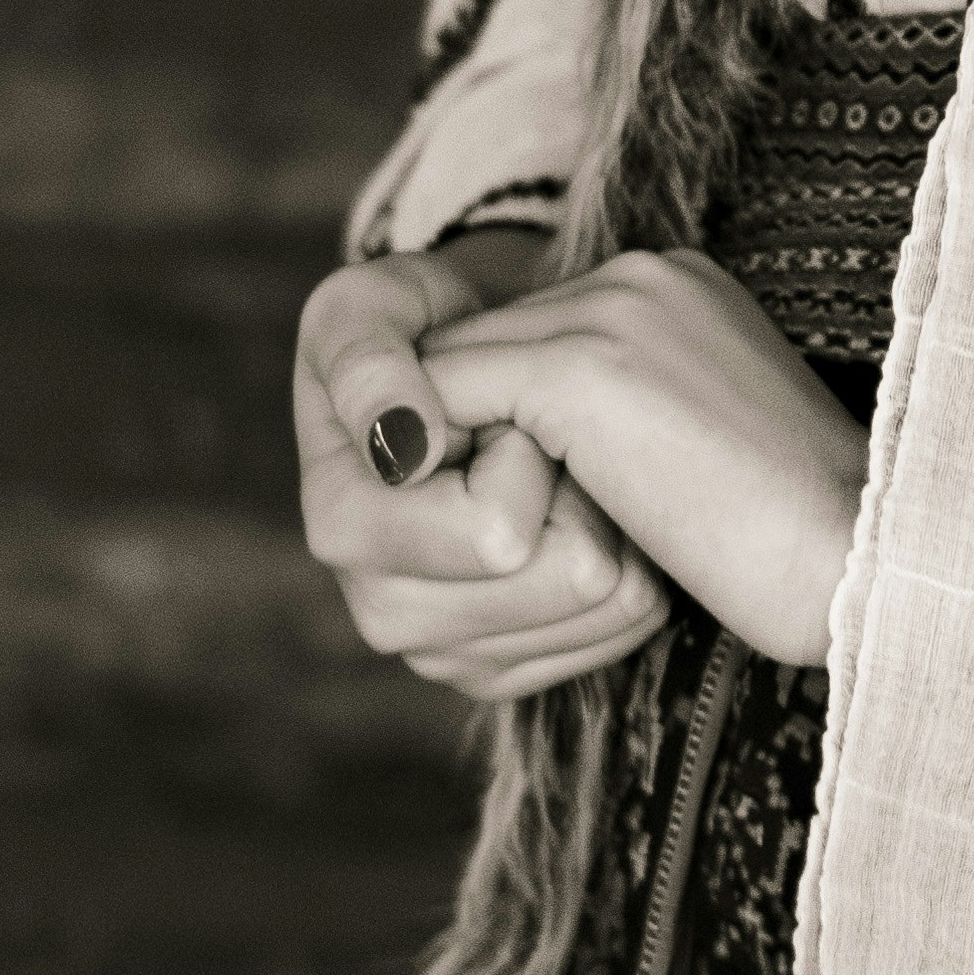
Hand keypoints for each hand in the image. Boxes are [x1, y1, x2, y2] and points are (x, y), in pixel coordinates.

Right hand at [297, 246, 670, 706]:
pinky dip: (630, 563)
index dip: (521, 446)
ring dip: (609, 520)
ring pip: (609, 608)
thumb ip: (367, 358)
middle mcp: (385, 611)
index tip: (493, 406)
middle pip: (566, 583)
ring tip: (558, 471)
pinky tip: (582, 516)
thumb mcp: (373, 305)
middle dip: (576, 487)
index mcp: (344, 528)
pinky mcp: (509, 669)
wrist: (474, 368)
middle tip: (539, 438)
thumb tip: (405, 444)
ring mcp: (448, 652)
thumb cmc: (418, 326)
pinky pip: (626, 630)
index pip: (496, 533)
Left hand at [414, 252, 873, 673]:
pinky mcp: (579, 365)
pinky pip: (440, 405)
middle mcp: (643, 275)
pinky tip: (458, 534)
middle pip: (486, 342)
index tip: (503, 498)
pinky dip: (435, 467)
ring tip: (455, 535)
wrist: (862, 559)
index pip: (537, 335)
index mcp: (679, 289)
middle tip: (453, 519)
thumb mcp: (700, 458)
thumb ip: (624, 429)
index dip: (504, 420)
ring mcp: (612, 308)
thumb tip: (529, 458)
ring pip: (449, 370)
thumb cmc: (803, 545)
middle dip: (461, 428)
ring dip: (445, 452)